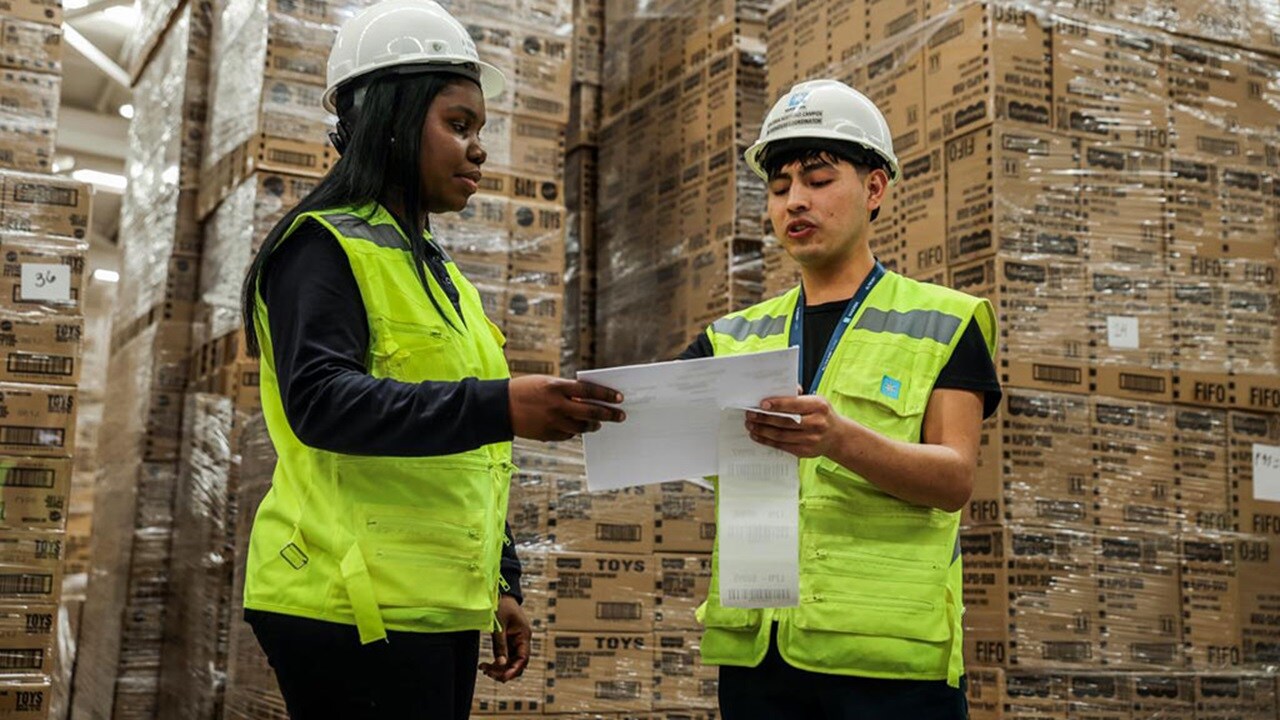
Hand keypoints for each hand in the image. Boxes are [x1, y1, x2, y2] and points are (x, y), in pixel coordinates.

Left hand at [480, 595, 530, 681]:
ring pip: (510, 662)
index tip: (502, 677)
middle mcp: (522, 640)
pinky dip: (496, 662)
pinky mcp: (508, 641)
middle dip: (504, 671)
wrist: (500, 593)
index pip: (523, 658)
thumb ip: (500, 645)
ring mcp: (515, 641)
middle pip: (517, 663)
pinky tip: (485, 665)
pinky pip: (505, 656)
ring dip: (498, 668)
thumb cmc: (501, 605)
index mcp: (524, 635)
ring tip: (483, 668)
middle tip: (488, 673)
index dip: (514, 670)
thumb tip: (500, 663)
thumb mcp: (498, 625)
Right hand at [509, 376, 624, 440]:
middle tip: (620, 416)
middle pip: (590, 412)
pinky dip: (574, 432)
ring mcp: (552, 422)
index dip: (606, 395)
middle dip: (608, 414)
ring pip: (582, 428)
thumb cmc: (525, 390)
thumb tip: (589, 399)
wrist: (499, 407)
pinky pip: (567, 435)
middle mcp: (556, 405)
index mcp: (557, 387)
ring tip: (598, 424)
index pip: (589, 391)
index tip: (619, 398)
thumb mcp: (546, 383)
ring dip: (593, 426)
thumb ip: (567, 391)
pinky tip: (576, 428)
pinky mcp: (547, 434)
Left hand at [745, 394, 848, 458]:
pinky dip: (767, 441)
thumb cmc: (821, 414)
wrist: (837, 436)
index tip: (762, 404)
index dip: (777, 404)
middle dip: (764, 418)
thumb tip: (774, 391)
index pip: (795, 404)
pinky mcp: (805, 452)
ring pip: (781, 435)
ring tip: (751, 425)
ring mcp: (811, 439)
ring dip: (762, 430)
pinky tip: (758, 435)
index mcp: (819, 406)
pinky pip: (782, 446)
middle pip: (785, 421)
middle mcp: (817, 423)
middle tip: (750, 414)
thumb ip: (798, 396)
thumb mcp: (816, 400)